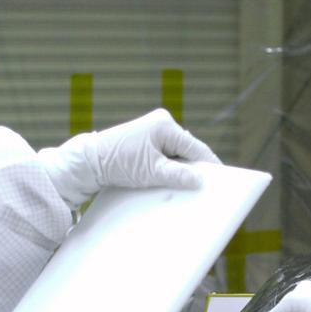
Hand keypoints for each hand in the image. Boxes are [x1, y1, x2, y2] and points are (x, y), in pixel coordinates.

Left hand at [35, 108, 220, 206]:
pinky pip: (165, 156)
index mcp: (165, 125)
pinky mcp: (145, 142)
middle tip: (207, 187)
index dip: (209, 164)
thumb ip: (178, 175)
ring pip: (177, 154)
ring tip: (192, 188)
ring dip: (182, 170)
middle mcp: (161, 124)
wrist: (89, 162)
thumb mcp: (151, 171)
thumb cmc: (119, 162)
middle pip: (187, 150)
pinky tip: (174, 182)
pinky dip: (170, 168)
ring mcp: (152, 132)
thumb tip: (200, 180)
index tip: (221, 180)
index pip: (195, 147)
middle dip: (195, 169)